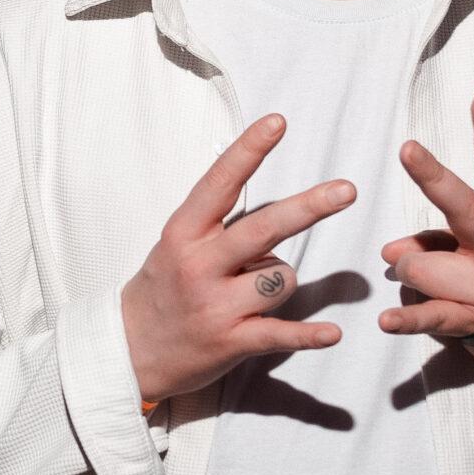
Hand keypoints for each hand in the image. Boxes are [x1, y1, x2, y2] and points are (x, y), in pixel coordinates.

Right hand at [121, 115, 354, 402]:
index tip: (277, 123)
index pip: (219, 184)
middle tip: (346, 191)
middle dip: (309, 207)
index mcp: (183, 234)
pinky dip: (308, 335)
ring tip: (255, 293)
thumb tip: (272, 201)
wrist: (127, 352)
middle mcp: (198, 265)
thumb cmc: (160, 289)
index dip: (249, 151)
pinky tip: (332, 333)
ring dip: (283, 280)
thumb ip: (216, 224)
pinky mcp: (230, 342)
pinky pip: (280, 333)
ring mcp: (214, 306)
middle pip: (263, 229)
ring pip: (280, 278)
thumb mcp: (175, 245)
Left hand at [380, 93, 473, 390]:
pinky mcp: (472, 322)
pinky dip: (404, 319)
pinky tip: (386, 319)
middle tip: (407, 149)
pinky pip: (428, 315)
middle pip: (462, 207)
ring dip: (410, 271)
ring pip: (418, 264)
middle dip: (432, 177)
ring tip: (436, 282)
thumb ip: (438, 236)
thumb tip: (390, 251)